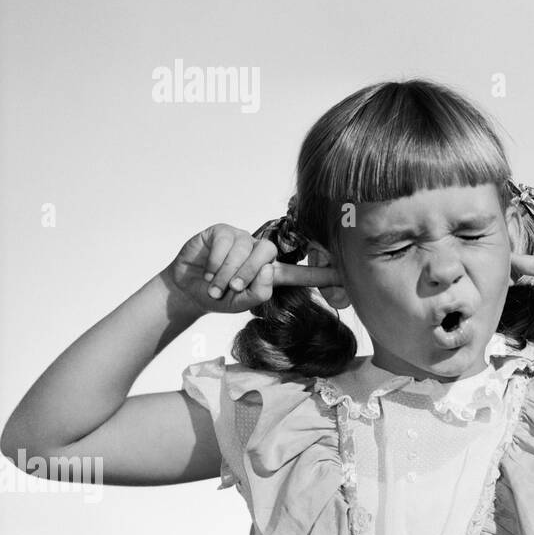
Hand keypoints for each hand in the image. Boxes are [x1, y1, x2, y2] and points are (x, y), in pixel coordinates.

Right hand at [164, 224, 341, 314]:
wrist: (187, 289)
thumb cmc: (217, 296)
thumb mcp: (239, 303)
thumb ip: (257, 293)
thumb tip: (268, 271)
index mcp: (271, 273)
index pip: (301, 272)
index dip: (322, 273)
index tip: (345, 275)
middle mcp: (260, 253)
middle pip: (269, 254)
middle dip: (248, 274)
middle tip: (230, 288)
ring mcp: (243, 239)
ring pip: (246, 249)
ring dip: (227, 272)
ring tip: (215, 284)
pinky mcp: (224, 231)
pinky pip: (227, 242)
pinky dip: (216, 261)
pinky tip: (207, 270)